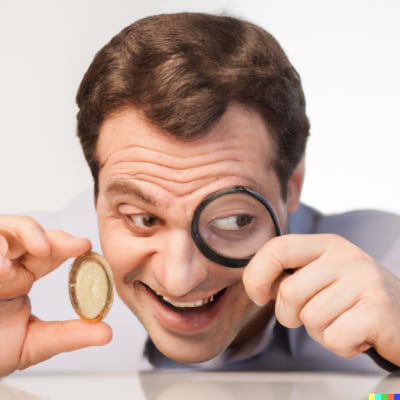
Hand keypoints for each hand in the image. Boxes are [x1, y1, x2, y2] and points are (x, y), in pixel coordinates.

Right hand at [0, 215, 111, 375]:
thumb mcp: (31, 344)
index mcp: (20, 276)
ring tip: (26, 257)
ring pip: (2, 229)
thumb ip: (68, 335)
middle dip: (47, 236)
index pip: (48, 251)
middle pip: (28, 233)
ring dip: (18, 237)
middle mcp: (3, 263)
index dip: (68, 244)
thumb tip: (106, 332)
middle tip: (65, 247)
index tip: (86, 246)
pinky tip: (1, 265)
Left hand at [243, 233, 399, 366]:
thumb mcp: (324, 275)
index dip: (257, 274)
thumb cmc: (355, 300)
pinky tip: (358, 334)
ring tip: (343, 321)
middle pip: (289, 292)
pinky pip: (334, 338)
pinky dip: (341, 346)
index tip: (259, 295)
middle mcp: (346, 256)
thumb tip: (257, 283)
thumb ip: (293, 274)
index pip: (278, 248)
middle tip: (315, 316)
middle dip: (291, 315)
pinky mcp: (378, 309)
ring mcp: (364, 280)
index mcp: (327, 244)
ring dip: (320, 331)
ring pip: (310, 318)